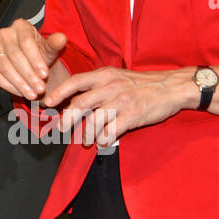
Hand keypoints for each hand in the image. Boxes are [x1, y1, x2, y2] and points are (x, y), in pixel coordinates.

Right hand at [0, 18, 66, 99]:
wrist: (31, 63)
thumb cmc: (41, 53)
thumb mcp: (50, 50)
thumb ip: (55, 44)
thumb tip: (61, 38)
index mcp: (20, 26)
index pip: (26, 42)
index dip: (36, 60)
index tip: (45, 74)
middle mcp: (4, 34)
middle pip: (15, 56)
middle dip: (29, 75)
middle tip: (40, 88)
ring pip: (4, 67)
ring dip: (20, 83)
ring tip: (33, 93)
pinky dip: (8, 86)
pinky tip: (21, 92)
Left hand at [43, 66, 191, 146]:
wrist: (170, 87)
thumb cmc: (141, 84)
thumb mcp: (117, 76)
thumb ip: (97, 86)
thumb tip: (76, 100)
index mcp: (104, 75)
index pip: (75, 81)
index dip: (59, 92)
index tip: (47, 103)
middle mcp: (110, 86)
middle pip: (80, 104)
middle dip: (67, 119)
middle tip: (62, 128)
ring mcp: (122, 101)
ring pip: (94, 120)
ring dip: (87, 134)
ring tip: (86, 141)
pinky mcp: (133, 115)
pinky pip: (111, 130)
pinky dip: (103, 139)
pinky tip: (102, 143)